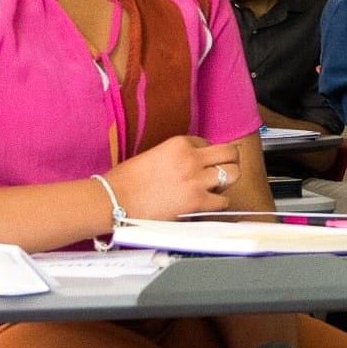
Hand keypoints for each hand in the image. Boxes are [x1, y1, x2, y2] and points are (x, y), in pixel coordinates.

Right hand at [105, 135, 239, 220]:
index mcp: (178, 143)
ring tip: (219, 186)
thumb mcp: (152, 155)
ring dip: (228, 180)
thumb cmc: (124, 181)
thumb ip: (173, 157)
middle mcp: (191, 158)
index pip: (206, 143)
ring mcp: (196, 180)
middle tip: (224, 169)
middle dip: (229, 161)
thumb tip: (185, 165)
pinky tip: (209, 204)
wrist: (113, 200)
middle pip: (230, 152)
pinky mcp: (196, 201)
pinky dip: (219, 203)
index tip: (200, 163)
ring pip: (233, 174)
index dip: (204, 155)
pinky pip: (223, 200)